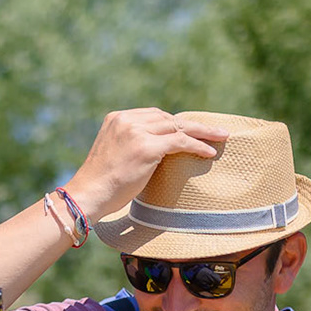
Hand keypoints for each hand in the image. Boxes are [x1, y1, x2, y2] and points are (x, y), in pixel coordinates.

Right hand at [63, 108, 227, 218]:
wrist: (89, 195)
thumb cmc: (102, 183)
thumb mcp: (116, 153)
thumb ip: (133, 143)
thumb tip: (160, 149)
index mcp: (116, 118)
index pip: (153, 115)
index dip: (174, 124)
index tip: (191, 130)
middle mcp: (126, 120)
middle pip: (168, 118)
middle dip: (192, 126)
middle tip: (214, 132)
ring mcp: (136, 132)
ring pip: (178, 127)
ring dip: (202, 132)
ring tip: (221, 137)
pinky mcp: (146, 147)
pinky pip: (180, 142)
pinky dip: (198, 146)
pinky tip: (210, 151)